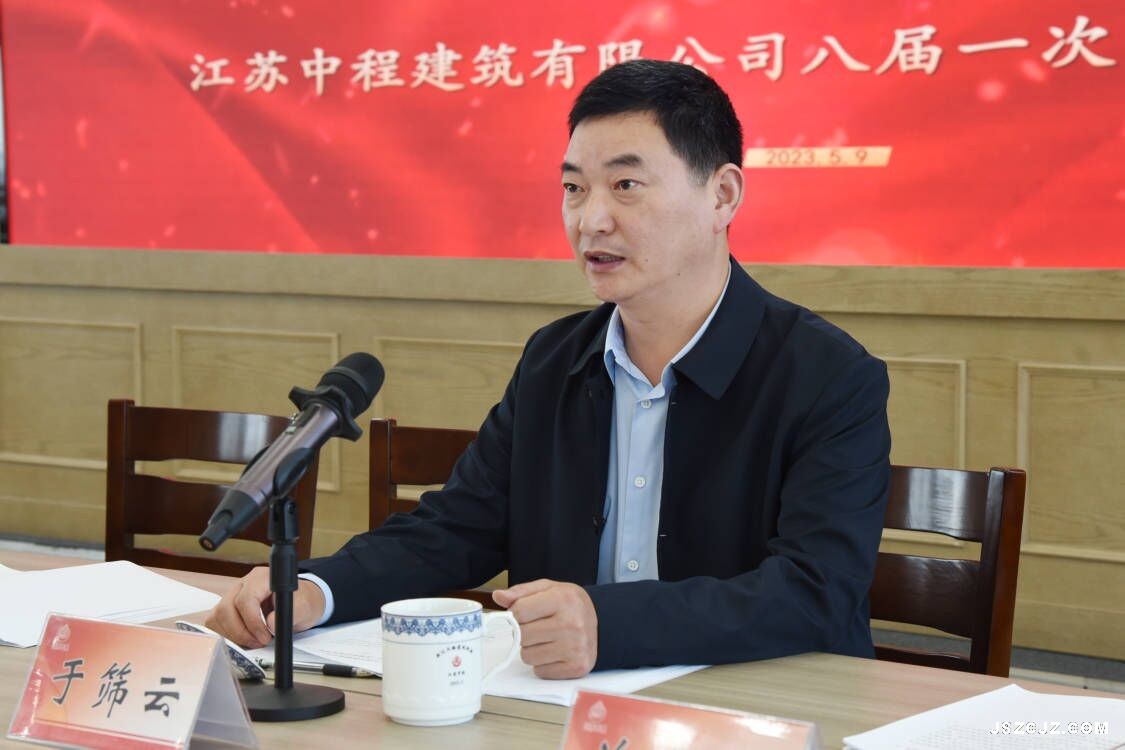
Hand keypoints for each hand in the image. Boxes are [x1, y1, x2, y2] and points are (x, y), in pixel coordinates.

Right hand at [204, 566, 325, 648]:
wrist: (299, 603)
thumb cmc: (300, 602)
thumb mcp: (304, 606)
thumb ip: (292, 611)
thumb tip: (270, 623)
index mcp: (261, 578)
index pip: (245, 599)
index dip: (252, 622)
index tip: (264, 636)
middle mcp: (243, 584)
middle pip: (226, 609)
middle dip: (241, 632)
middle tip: (259, 642)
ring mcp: (232, 595)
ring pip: (217, 616)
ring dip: (233, 635)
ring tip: (254, 641)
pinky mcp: (226, 608)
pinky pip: (215, 622)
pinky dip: (226, 634)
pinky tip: (243, 638)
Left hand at [492, 578, 597, 678]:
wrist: (601, 621)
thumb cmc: (569, 604)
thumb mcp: (547, 589)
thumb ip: (521, 592)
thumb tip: (498, 596)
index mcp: (563, 599)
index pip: (519, 612)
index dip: (516, 614)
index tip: (524, 613)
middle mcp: (572, 624)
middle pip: (523, 636)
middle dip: (524, 632)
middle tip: (538, 627)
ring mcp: (576, 648)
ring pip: (528, 656)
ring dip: (531, 649)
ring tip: (547, 639)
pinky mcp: (577, 667)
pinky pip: (540, 671)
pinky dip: (542, 664)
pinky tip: (554, 652)